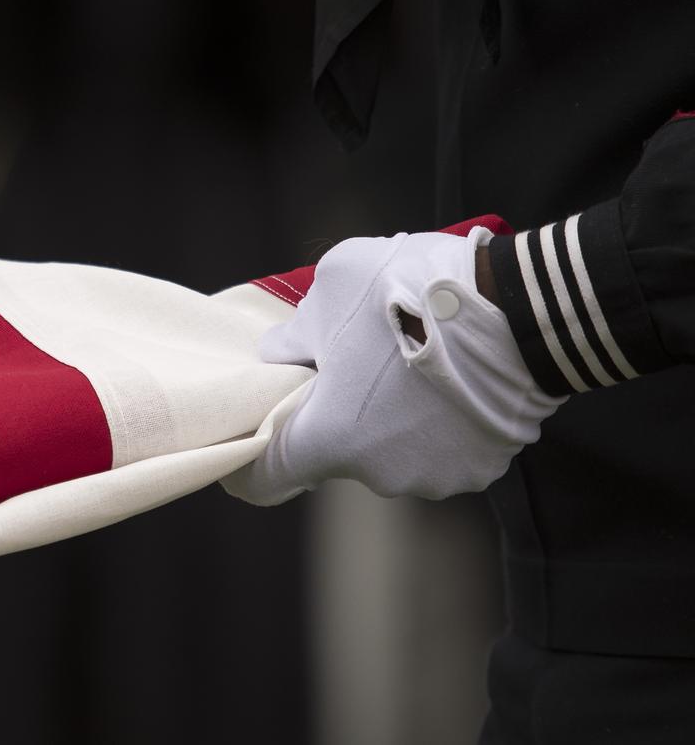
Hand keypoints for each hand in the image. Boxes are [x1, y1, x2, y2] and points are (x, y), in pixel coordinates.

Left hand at [223, 227, 563, 505]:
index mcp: (330, 440)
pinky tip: (449, 377)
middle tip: (352, 363)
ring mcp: (435, 478)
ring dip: (391, 417)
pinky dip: (437, 421)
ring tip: (412, 362)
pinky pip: (441, 448)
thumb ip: (292, 335)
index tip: (251, 440)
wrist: (519, 308)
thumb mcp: (328, 291)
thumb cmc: (409, 295)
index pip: (266, 478)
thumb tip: (278, 355)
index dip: (250, 461)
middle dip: (337, 413)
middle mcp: (379, 475)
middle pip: (336, 451)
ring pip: (392, 449)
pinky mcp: (481, 470)